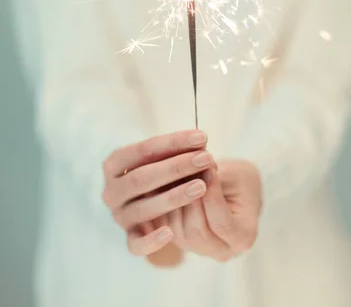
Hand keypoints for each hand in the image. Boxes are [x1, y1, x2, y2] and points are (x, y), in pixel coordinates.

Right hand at [102, 130, 215, 255]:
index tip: (201, 137)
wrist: (152, 200)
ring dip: (173, 197)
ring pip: (143, 208)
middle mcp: (112, 191)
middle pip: (142, 178)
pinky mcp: (130, 239)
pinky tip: (170, 233)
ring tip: (202, 186)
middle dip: (176, 167)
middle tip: (206, 158)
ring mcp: (119, 216)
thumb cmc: (161, 170)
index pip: (143, 150)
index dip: (173, 142)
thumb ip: (178, 151)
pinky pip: (136, 245)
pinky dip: (151, 240)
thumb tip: (201, 142)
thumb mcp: (165, 157)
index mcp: (114, 164)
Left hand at [165, 160, 261, 261]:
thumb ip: (218, 178)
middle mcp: (222, 250)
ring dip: (176, 199)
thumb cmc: (240, 178)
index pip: (223, 224)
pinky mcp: (181, 241)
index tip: (207, 169)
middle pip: (198, 232)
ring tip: (176, 172)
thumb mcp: (236, 175)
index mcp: (243, 237)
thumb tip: (195, 169)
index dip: (212, 197)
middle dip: (191, 198)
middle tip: (187, 168)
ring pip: (179, 231)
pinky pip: (167, 227)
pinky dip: (165, 204)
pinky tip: (165, 181)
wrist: (233, 187)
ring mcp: (199, 249)